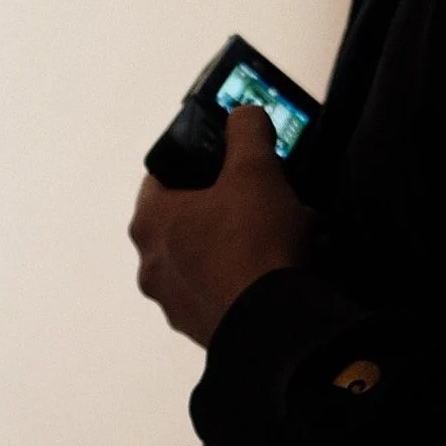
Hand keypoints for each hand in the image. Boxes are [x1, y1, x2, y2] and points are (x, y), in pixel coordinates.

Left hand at [129, 103, 312, 345]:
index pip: (161, 178)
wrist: (274, 325)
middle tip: (271, 198)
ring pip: (216, 256)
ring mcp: (175, 302)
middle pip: (194, 220)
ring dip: (253, 241)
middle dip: (238, 205)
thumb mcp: (255, 169)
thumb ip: (247, 131)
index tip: (225, 161)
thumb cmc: (253, 241)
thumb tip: (244, 115)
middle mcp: (152, 265)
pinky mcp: (204, 330)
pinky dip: (257, 275)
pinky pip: (230, 289)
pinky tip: (295, 267)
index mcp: (150, 222)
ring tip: (296, 233)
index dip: (194, 163)